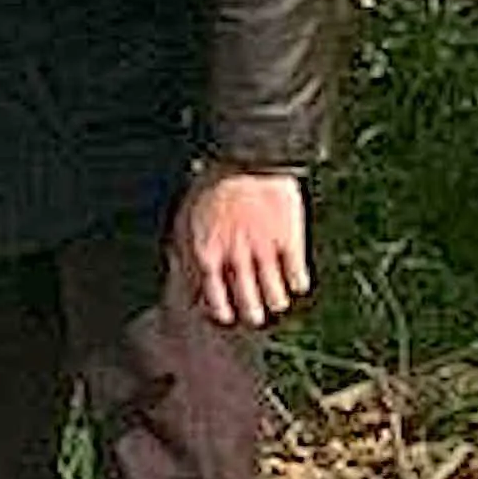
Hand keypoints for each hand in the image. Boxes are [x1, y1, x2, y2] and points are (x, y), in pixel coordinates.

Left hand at [173, 168, 310, 330]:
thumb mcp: (187, 218)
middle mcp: (235, 259)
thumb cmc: (212, 186)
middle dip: (252, 313)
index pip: (213, 298)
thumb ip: (185, 247)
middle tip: (256, 317)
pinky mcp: (289, 242)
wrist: (247, 161)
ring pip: (274, 295)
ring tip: (277, 302)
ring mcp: (264, 252)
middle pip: (247, 302)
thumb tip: (179, 267)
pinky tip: (297, 284)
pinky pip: (297, 276)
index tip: (226, 317)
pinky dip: (297, 283)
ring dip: (276, 301)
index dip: (221, 311)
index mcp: (207, 254)